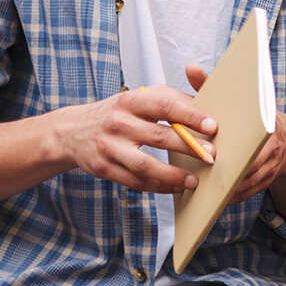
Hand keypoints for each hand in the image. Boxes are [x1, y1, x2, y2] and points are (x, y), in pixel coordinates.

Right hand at [45, 87, 214, 194]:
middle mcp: (118, 122)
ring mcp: (109, 147)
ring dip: (172, 175)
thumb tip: (207, 107)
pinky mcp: (104, 168)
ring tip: (194, 181)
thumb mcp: (139, 98)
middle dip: (188, 147)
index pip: (164, 105)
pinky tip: (175, 188)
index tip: (213, 126)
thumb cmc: (118, 113)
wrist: (72, 131)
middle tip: (212, 155)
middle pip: (158, 136)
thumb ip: (170, 100)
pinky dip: (157, 187)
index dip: (190, 115)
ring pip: (145, 165)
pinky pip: (135, 181)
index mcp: (131, 100)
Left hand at [183, 64, 285, 205]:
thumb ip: (210, 84)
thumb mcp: (237, 96)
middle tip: (200, 174)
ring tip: (198, 188)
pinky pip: (245, 194)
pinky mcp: (266, 184)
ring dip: (223, 187)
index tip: (211, 151)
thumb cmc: (255, 115)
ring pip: (244, 182)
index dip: (232, 147)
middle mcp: (272, 149)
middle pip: (246, 165)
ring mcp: (271, 169)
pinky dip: (228, 196)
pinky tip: (208, 197)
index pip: (250, 138)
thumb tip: (190, 68)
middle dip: (224, 171)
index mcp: (267, 126)